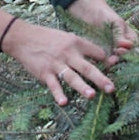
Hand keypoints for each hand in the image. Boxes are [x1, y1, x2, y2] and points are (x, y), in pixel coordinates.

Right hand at [2, 19, 116, 105]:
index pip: (96, 53)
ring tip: (92, 96)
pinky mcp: (44, 72)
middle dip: (100, 78)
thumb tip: (100, 58)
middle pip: (87, 67)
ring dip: (82, 87)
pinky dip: (58, 94)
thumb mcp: (67, 38)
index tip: (115, 71)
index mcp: (76, 42)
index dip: (107, 62)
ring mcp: (56, 63)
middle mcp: (68, 53)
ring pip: (71, 77)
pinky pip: (53, 84)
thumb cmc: (48, 38)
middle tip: (112, 88)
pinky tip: (64, 102)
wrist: (23, 37)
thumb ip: (81, 48)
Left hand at [65, 0, 137, 57]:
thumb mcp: (115, 22)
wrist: (87, 11)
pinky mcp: (102, 54)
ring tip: (109, 61)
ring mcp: (112, 51)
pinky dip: (104, 63)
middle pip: (126, 57)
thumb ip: (121, 34)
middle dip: (122, 59)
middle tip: (114, 57)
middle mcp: (123, 47)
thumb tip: (128, 45)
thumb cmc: (105, 14)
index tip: (122, 50)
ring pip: (116, 60)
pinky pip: (104, 61)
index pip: (135, 49)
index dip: (131, 52)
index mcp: (130, 38)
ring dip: (113, 63)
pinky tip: (100, 63)